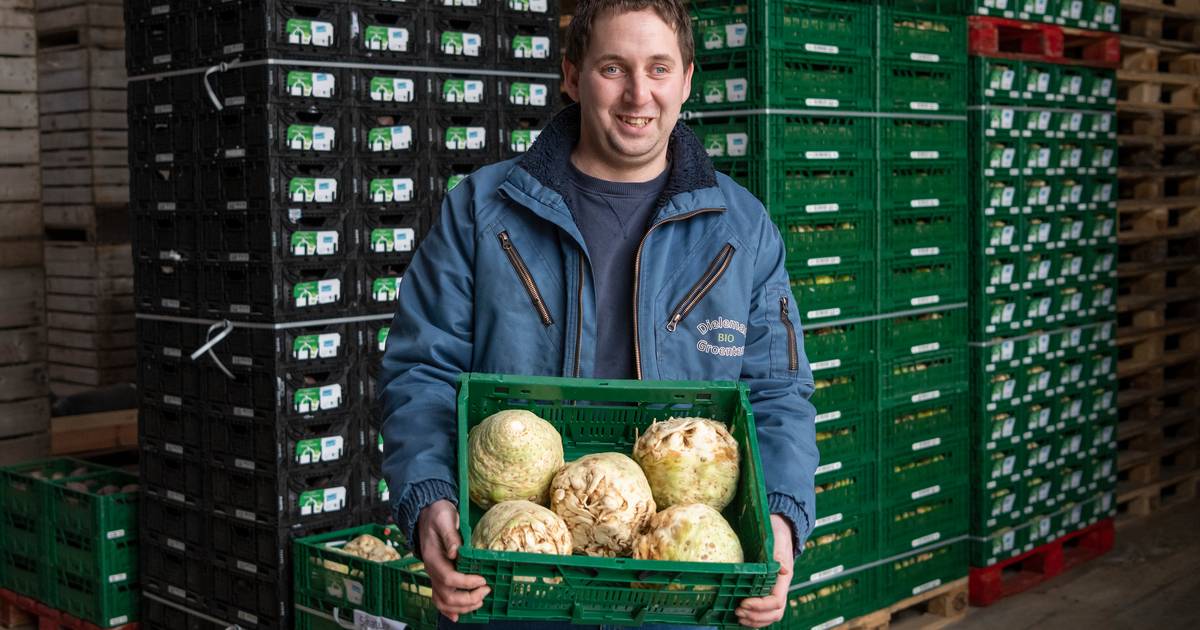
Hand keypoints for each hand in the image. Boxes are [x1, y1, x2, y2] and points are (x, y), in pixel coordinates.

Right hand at [417, 499, 489, 621]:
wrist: (427, 513)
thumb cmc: (438, 515)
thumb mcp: (444, 518)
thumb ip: (450, 535)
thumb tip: (456, 551)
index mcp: (433, 558)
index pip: (448, 578)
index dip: (466, 583)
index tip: (482, 580)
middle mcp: (431, 570)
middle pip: (447, 595)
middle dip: (468, 598)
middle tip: (486, 591)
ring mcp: (433, 575)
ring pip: (443, 601)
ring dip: (461, 607)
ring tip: (479, 602)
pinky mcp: (438, 576)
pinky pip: (439, 598)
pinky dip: (448, 610)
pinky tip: (457, 616)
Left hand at [735, 514, 794, 627]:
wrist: (781, 528)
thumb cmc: (778, 534)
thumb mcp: (778, 541)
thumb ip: (779, 556)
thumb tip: (783, 570)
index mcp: (783, 578)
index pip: (776, 601)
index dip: (760, 606)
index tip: (744, 602)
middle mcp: (780, 587)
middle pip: (775, 613)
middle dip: (756, 616)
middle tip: (738, 610)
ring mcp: (775, 590)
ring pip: (770, 615)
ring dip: (754, 620)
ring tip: (738, 615)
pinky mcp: (767, 590)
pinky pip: (764, 611)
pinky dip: (754, 617)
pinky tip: (742, 616)